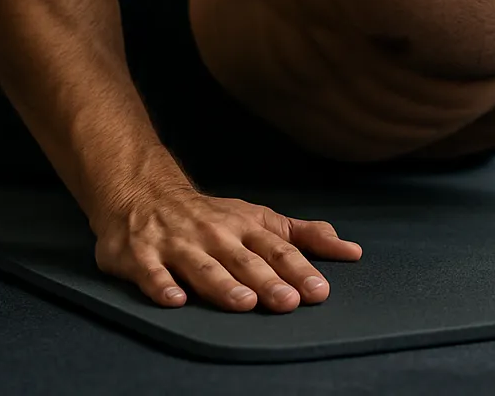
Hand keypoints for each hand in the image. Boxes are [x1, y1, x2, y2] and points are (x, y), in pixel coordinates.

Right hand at [91, 186, 362, 312]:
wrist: (145, 191)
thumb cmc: (212, 215)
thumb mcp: (261, 218)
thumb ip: (305, 236)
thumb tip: (352, 251)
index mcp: (245, 227)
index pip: (277, 250)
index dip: (299, 270)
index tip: (319, 291)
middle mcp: (215, 235)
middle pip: (244, 261)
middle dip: (267, 281)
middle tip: (288, 302)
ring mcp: (178, 244)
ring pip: (203, 267)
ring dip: (223, 285)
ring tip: (244, 303)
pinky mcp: (142, 256)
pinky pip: (151, 272)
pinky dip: (162, 285)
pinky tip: (175, 300)